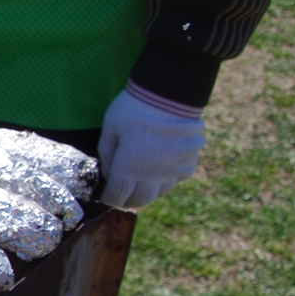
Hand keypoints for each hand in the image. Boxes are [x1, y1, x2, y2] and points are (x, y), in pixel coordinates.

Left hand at [97, 86, 205, 209]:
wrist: (169, 95)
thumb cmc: (133, 109)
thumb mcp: (109, 129)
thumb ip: (107, 155)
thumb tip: (109, 176)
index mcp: (128, 169)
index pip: (117, 197)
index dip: (109, 198)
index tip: (106, 196)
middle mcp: (151, 176)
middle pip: (140, 200)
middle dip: (128, 200)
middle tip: (122, 194)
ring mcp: (172, 171)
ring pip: (159, 193)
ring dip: (148, 191)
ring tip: (140, 182)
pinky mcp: (188, 163)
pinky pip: (177, 180)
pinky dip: (168, 179)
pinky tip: (161, 169)